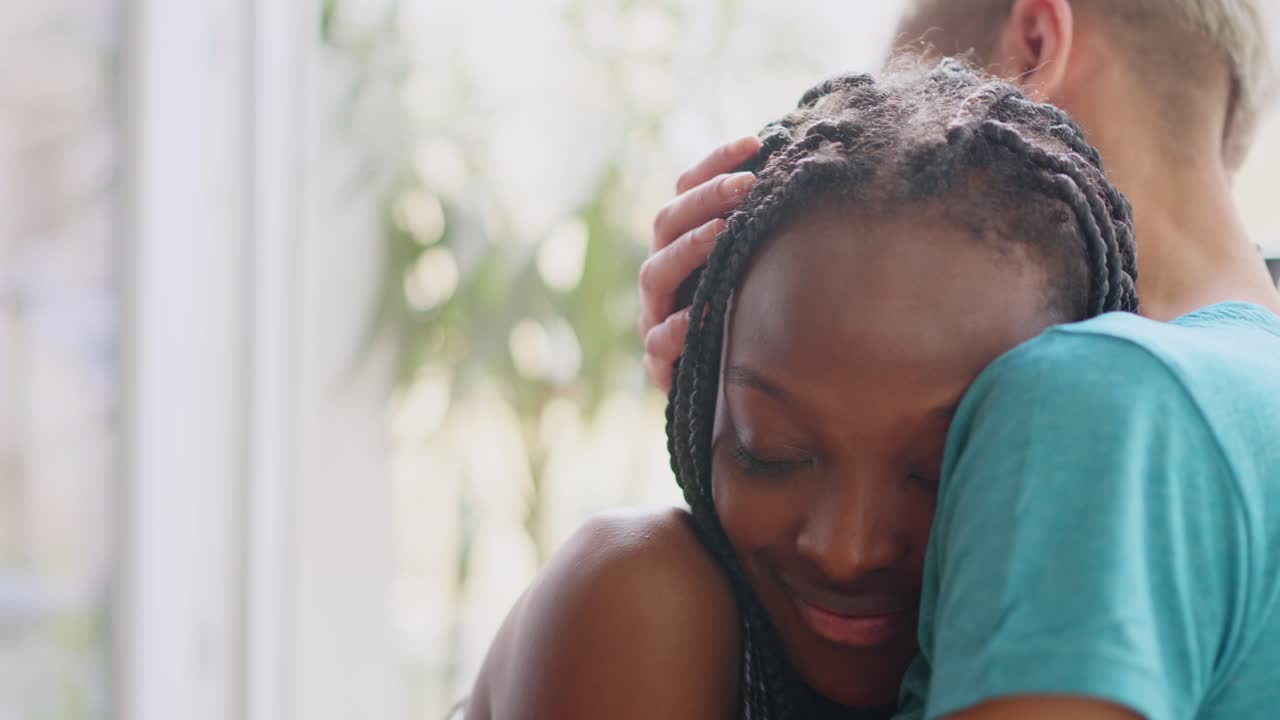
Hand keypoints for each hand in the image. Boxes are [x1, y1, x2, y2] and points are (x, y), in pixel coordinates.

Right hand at [640, 135, 760, 392]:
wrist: (734, 394)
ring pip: (655, 274)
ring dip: (688, 249)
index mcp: (681, 244)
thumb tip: (812, 168)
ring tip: (723, 233)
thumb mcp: (761, 269)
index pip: (686, 190)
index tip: (755, 141)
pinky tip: (699, 318)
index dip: (715, 164)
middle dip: (706, 199)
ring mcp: (656, 317)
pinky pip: (658, 343)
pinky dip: (675, 329)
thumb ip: (770, 228)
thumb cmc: (752, 318)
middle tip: (749, 185)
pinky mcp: (660, 363)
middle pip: (667, 223)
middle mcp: (664, 275)